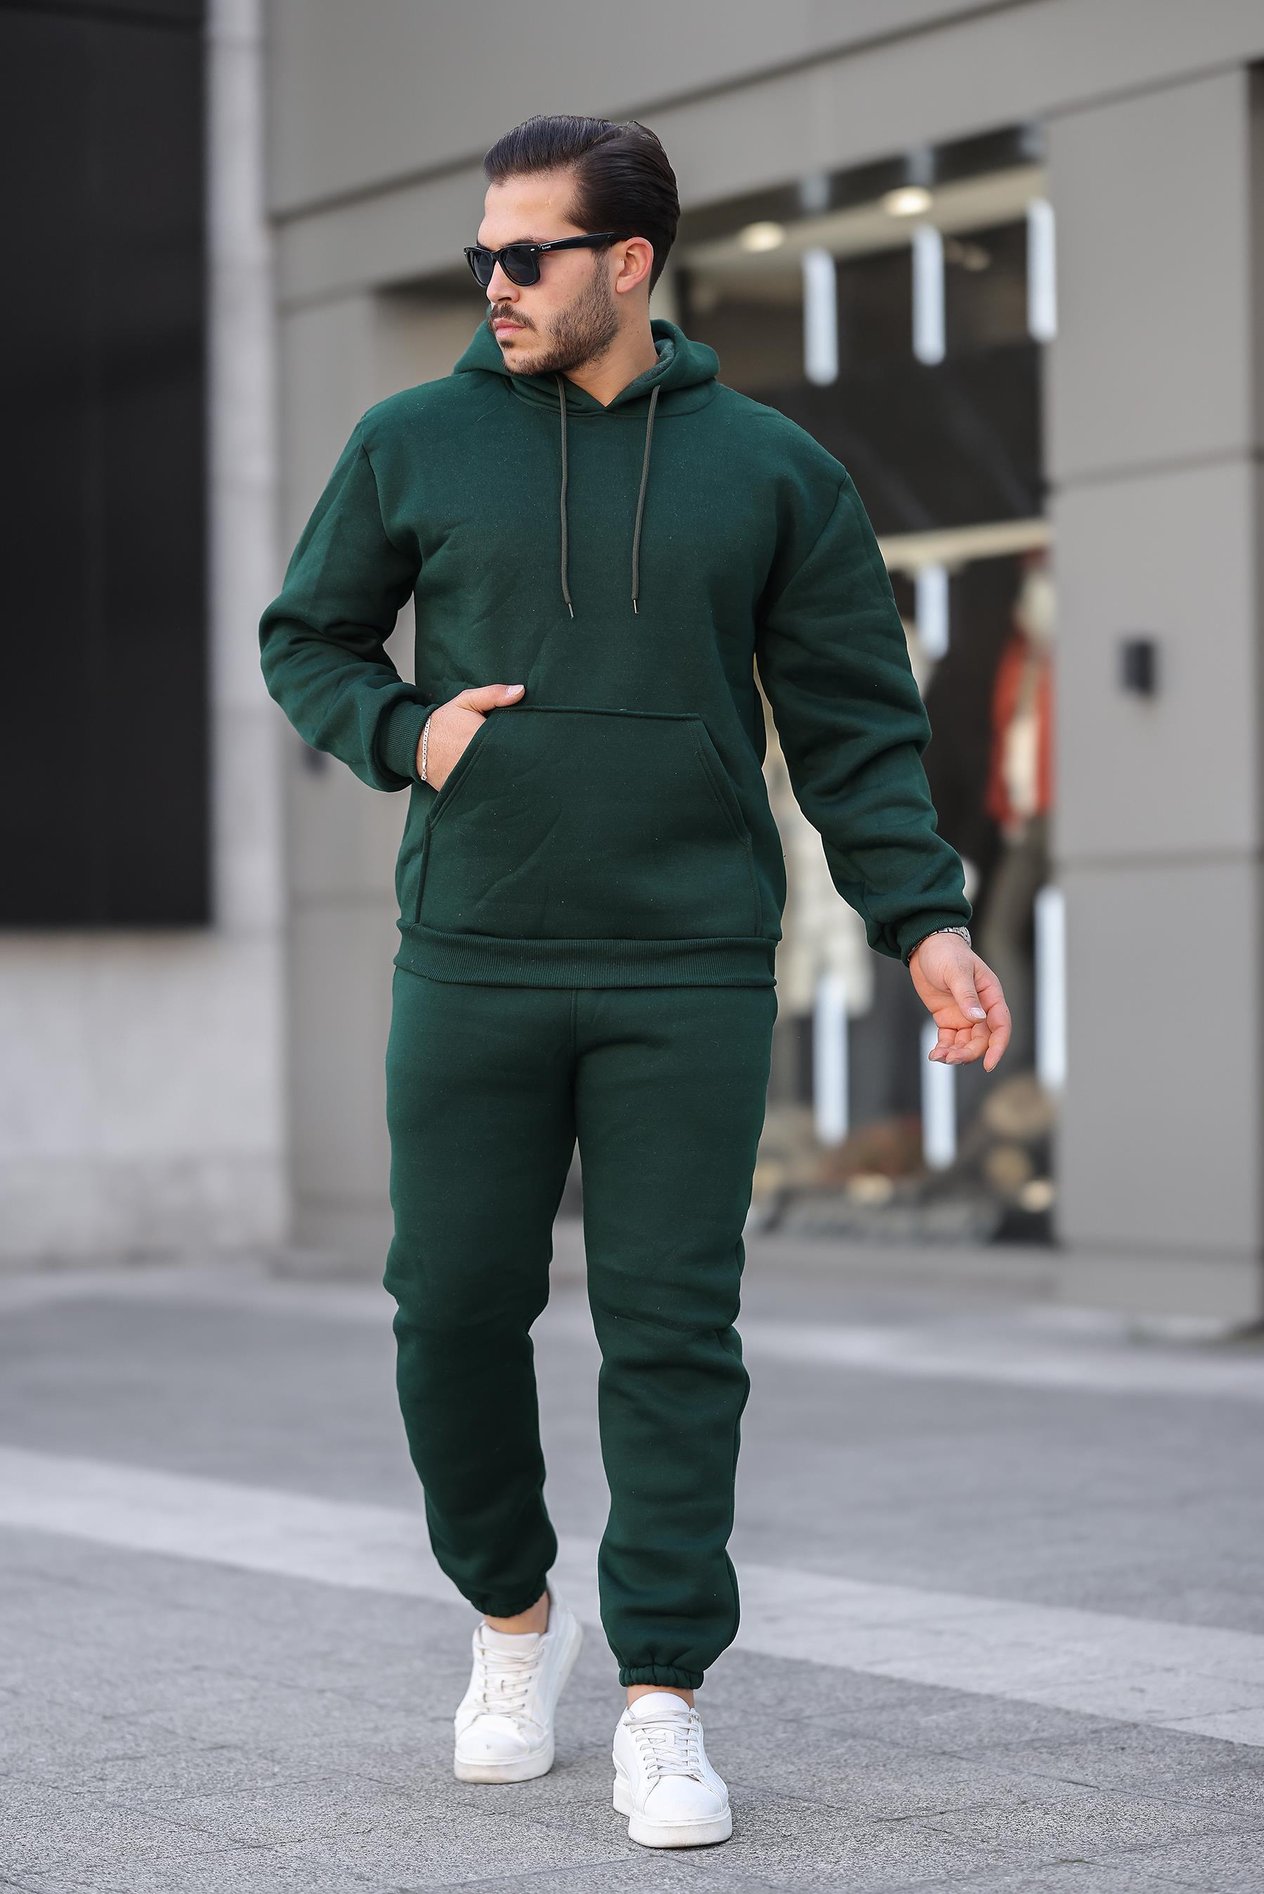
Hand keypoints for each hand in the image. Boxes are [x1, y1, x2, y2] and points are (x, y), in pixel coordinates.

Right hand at [419, 682, 524, 789]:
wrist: (416, 745)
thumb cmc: (445, 722)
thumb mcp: (466, 701)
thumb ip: (494, 694)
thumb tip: (521, 691)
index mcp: (481, 738)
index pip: (514, 743)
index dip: (525, 743)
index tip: (532, 739)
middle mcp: (476, 762)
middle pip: (510, 764)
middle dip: (519, 759)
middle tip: (529, 755)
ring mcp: (470, 779)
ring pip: (500, 779)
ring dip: (508, 774)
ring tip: (518, 769)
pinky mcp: (465, 792)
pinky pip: (486, 791)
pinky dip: (494, 787)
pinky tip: (501, 781)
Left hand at [909, 935, 1010, 1072]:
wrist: (925, 945)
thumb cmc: (946, 952)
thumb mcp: (956, 971)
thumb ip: (967, 995)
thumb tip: (978, 1018)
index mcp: (991, 995)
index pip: (1001, 1026)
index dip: (997, 1047)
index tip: (988, 1064)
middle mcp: (981, 1009)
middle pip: (982, 1040)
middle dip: (968, 1053)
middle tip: (950, 1058)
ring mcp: (964, 1015)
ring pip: (966, 1044)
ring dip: (955, 1054)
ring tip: (938, 1057)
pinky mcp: (948, 1019)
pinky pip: (950, 1040)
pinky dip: (944, 1049)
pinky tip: (935, 1054)